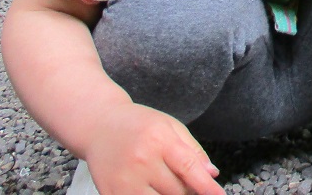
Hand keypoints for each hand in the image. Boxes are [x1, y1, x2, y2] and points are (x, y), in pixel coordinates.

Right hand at [84, 101, 223, 193]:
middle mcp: (141, 161)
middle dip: (188, 190)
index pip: (189, 168)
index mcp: (160, 139)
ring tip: (166, 182)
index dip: (206, 186)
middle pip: (177, 190)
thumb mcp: (170, 126)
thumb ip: (193, 150)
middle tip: (187, 181)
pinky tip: (152, 188)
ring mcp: (124, 180)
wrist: (99, 126)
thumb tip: (212, 174)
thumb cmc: (140, 125)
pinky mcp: (111, 193)